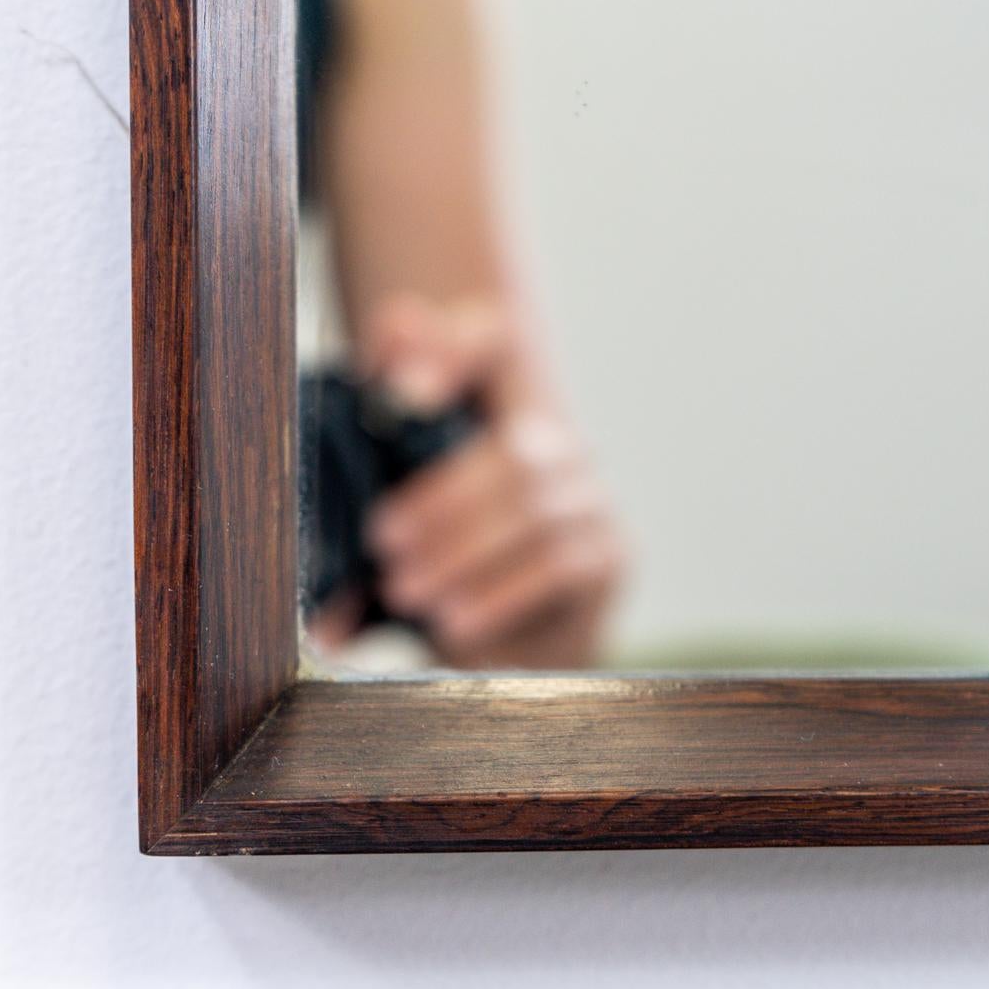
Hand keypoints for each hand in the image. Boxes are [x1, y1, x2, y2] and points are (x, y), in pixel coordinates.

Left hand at [360, 295, 623, 668]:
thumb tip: (401, 356)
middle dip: (443, 503)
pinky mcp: (612, 556)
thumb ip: (376, 421)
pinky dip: (499, 595)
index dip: (454, 347)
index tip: (400, 391)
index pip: (492, 341)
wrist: (503, 646)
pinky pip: (559, 567)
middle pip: (514, 453)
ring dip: (463, 555)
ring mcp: (596, 497)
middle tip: (384, 545)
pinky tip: (454, 624)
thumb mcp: (387, 495)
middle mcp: (563, 440)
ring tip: (408, 592)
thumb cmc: (435, 558)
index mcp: (509, 404)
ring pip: (535, 513)